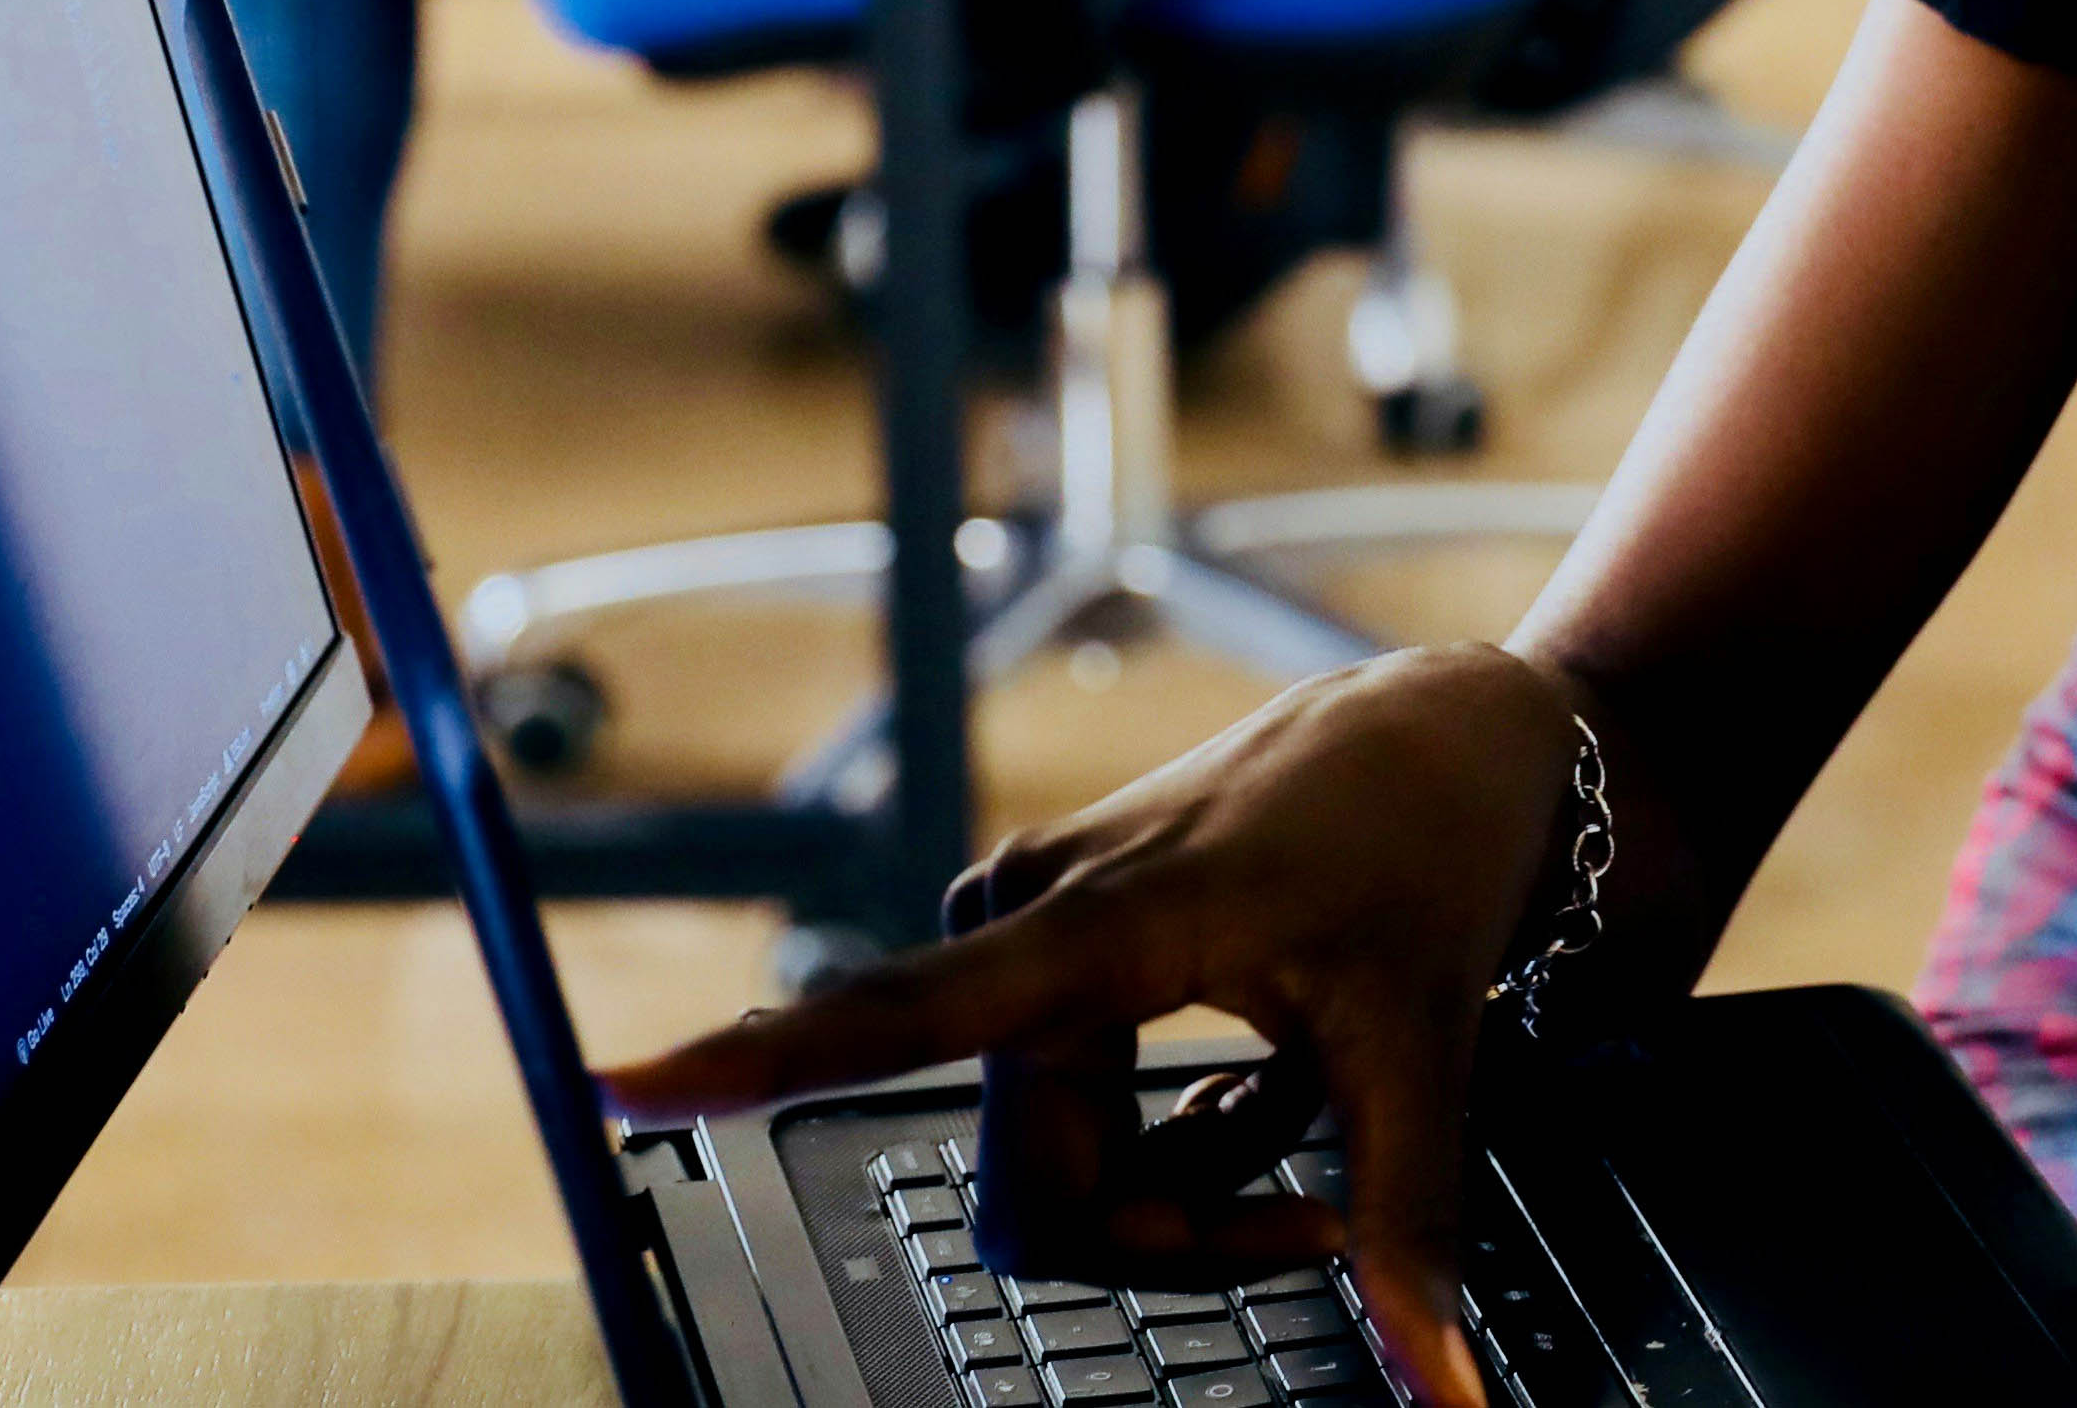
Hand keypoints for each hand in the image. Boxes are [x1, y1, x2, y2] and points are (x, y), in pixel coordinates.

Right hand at [600, 644, 1593, 1405]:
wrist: (1451, 733)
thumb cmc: (1424, 845)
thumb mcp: (1428, 1042)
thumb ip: (1407, 1220)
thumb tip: (1440, 1383)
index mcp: (1097, 922)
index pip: (899, 1011)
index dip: (755, 1058)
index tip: (624, 1084)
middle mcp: (1033, 919)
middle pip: (1040, 1187)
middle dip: (1176, 1235)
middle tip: (1313, 1213)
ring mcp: (1041, 936)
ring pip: (1067, 1173)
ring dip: (1190, 1194)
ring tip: (1304, 1122)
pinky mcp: (1061, 951)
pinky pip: (1086, 1125)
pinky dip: (1186, 1145)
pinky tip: (1267, 1085)